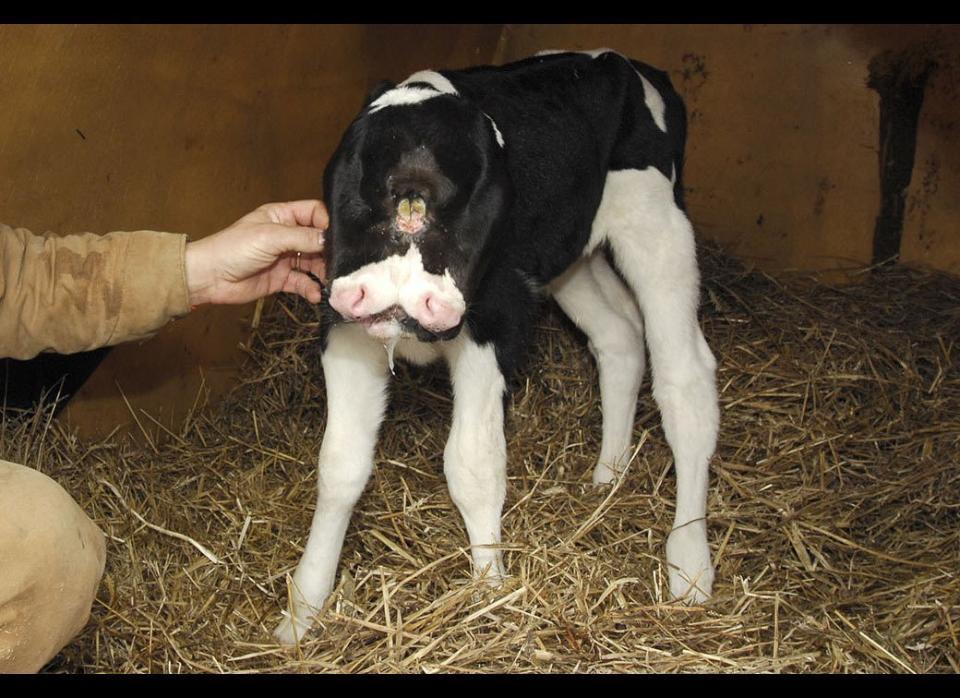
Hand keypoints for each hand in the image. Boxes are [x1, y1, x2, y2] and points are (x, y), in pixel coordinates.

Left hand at [185, 200, 327, 305]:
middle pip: (318, 240)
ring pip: (314, 263)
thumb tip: (329, 239)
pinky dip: (311, 289)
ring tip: (330, 282)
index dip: (327, 224)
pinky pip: (303, 283)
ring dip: (323, 273)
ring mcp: (285, 258)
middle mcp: (286, 235)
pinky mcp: (281, 279)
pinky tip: (315, 295)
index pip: (314, 213)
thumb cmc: (233, 249)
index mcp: (282, 216)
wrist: (209, 277)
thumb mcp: (271, 237)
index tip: (336, 238)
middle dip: (329, 252)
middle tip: (339, 264)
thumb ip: (302, 237)